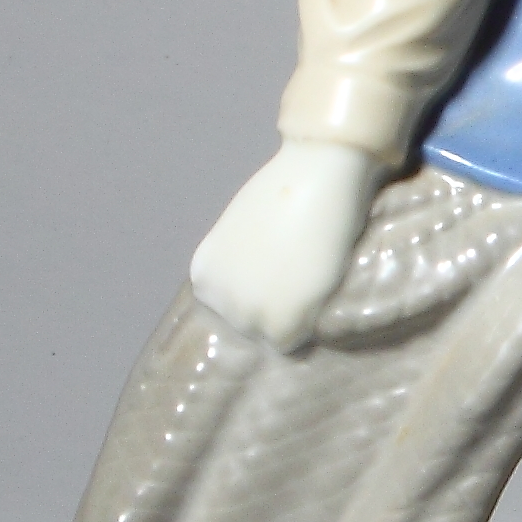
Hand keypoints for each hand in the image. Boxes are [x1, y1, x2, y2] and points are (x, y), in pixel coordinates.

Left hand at [190, 138, 386, 350]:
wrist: (316, 177)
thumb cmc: (287, 191)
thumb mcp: (244, 230)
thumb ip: (243, 261)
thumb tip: (259, 282)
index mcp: (204, 274)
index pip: (229, 305)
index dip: (259, 291)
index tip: (280, 270)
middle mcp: (217, 297)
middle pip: (247, 324)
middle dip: (273, 306)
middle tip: (300, 276)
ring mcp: (245, 312)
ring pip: (269, 336)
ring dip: (291, 318)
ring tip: (310, 283)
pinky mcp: (279, 322)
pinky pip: (292, 344)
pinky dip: (307, 326)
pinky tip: (317, 292)